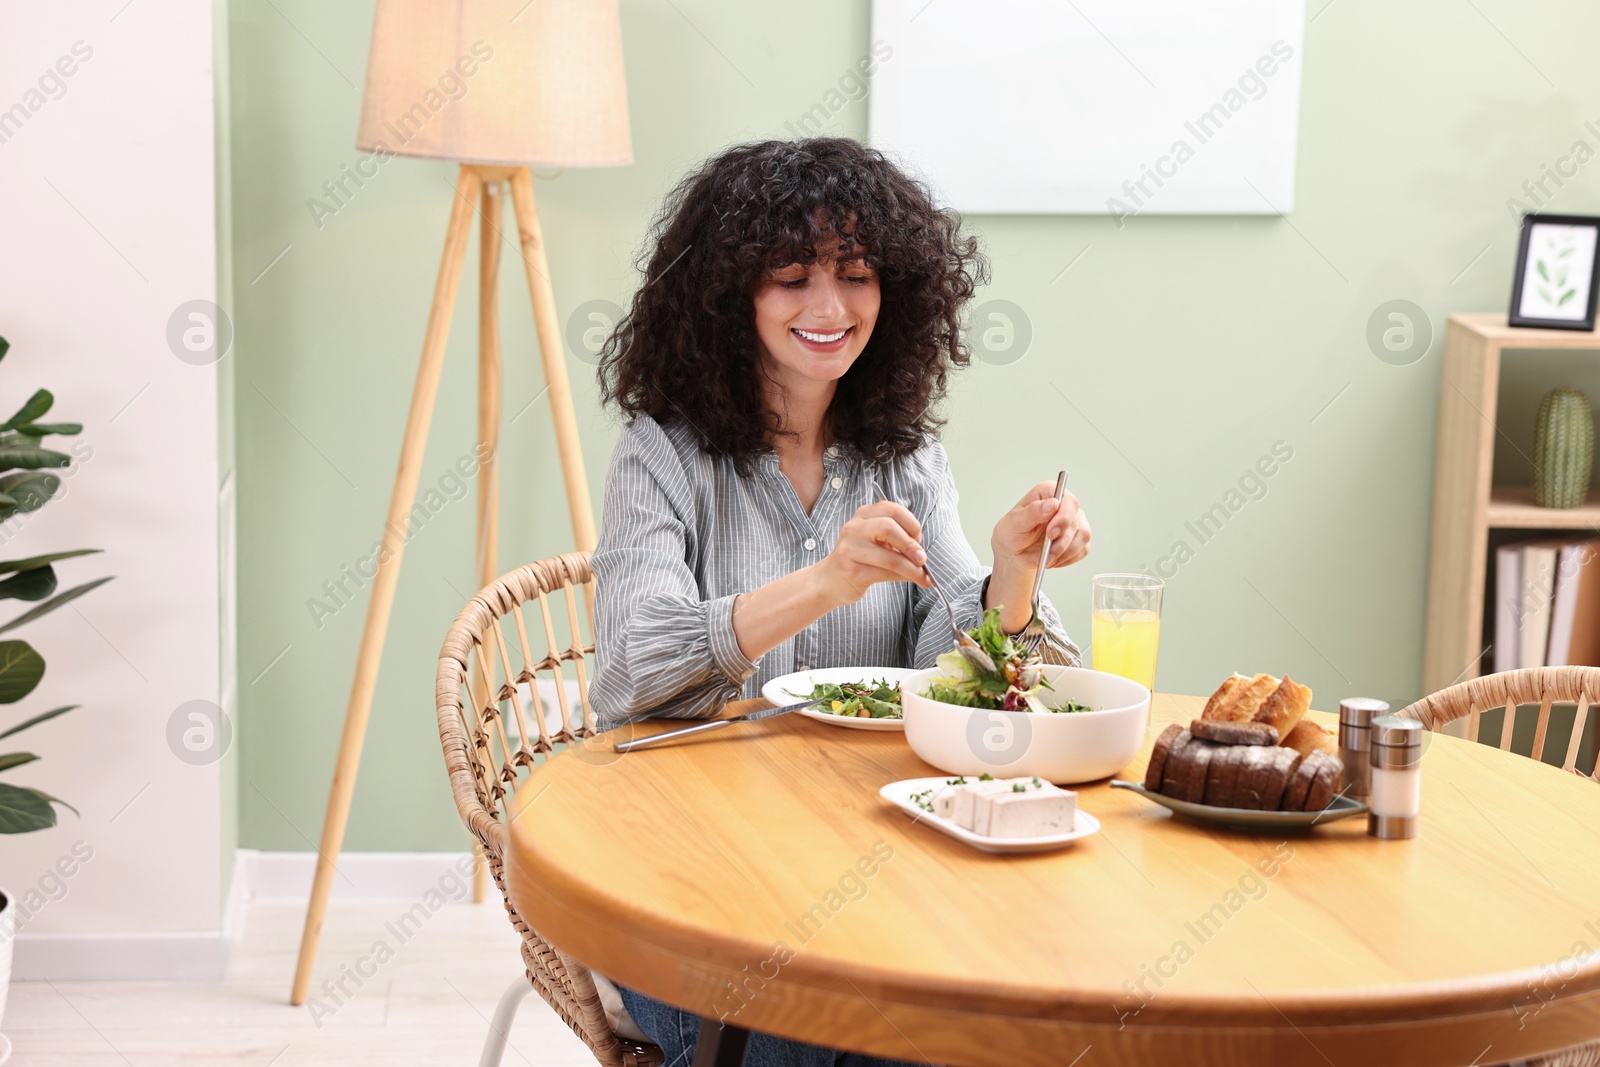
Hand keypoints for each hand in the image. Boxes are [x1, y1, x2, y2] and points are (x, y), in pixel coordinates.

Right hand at [814, 501, 932, 605]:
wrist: (828, 580)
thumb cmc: (859, 559)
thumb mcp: (875, 542)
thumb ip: (896, 540)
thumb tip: (922, 555)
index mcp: (863, 515)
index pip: (892, 509)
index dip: (911, 523)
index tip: (918, 538)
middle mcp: (854, 528)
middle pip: (889, 527)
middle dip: (910, 544)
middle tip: (922, 558)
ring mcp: (851, 549)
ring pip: (890, 557)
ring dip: (912, 568)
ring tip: (922, 576)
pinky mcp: (852, 571)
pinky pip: (884, 574)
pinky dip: (904, 578)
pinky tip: (912, 580)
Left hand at [986, 481, 1091, 631]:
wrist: (1013, 561)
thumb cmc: (1008, 540)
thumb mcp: (1009, 527)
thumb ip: (1029, 514)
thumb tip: (1051, 504)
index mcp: (1046, 493)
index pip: (1065, 496)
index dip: (1062, 514)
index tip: (1051, 531)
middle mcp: (1063, 505)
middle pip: (1078, 517)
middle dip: (1061, 539)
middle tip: (1046, 551)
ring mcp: (1075, 523)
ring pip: (1083, 536)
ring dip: (1062, 553)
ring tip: (1044, 557)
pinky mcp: (1080, 541)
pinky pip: (1083, 551)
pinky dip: (1066, 560)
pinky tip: (1051, 560)